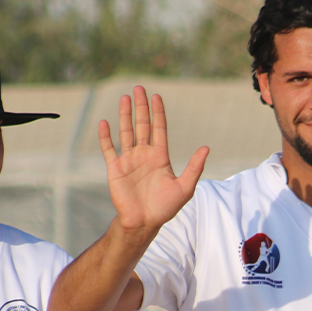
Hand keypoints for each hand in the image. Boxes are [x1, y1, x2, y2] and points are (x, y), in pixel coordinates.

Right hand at [100, 86, 208, 236]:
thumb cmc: (165, 207)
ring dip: (125, 115)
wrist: (144, 222)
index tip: (156, 96)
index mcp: (160, 156)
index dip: (158, 113)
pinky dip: (106, 136)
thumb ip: (194, 167)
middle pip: (142, 125)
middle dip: (141, 107)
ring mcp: (129, 160)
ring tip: (125, 98)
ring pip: (126, 132)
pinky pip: (109, 149)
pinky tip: (105, 122)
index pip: (159, 129)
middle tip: (139, 88)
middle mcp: (144, 154)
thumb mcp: (185, 187)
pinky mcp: (115, 169)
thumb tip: (206, 148)